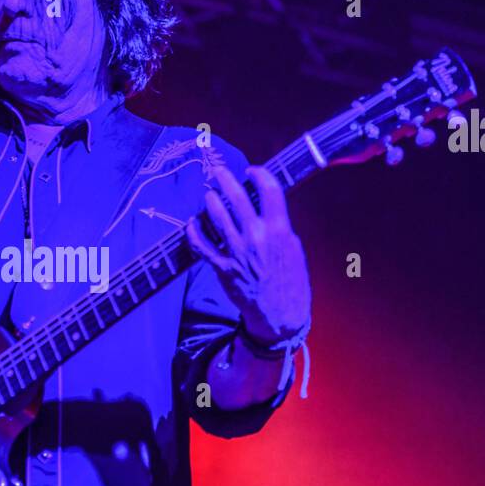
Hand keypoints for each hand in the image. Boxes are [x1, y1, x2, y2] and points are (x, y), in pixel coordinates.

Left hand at [185, 165, 310, 342]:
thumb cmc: (289, 280)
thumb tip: (264, 205)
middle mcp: (258, 237)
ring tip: (208, 195)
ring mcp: (238, 252)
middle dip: (225, 180)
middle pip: (237, 198)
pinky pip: (201, 245)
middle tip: (219, 173)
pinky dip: (193, 232)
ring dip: (210, 201)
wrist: (280, 314)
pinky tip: (191, 223)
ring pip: (217, 216)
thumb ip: (279, 225)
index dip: (258, 174)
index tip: (250, 171)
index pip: (269, 190)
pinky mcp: (223, 268)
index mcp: (280, 230)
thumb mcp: (293, 248)